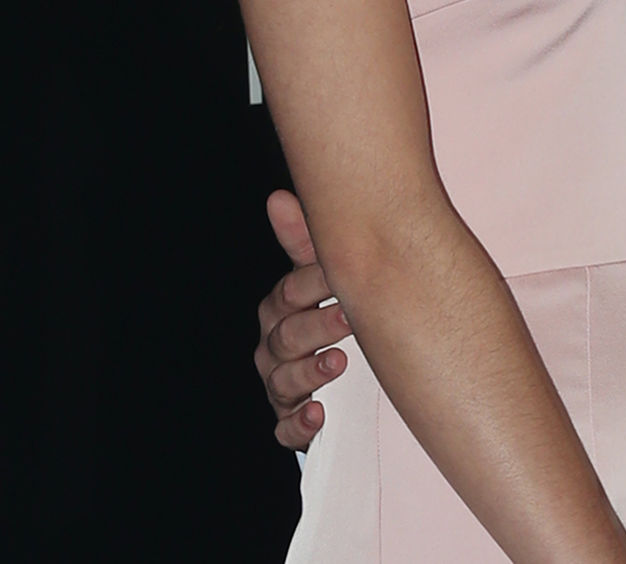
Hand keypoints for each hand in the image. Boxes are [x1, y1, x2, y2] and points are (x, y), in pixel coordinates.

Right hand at [255, 188, 348, 450]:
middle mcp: (273, 347)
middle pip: (285, 338)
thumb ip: (305, 240)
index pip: (286, 296)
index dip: (310, 286)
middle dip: (316, 327)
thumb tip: (278, 197)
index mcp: (279, 309)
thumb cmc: (330, 309)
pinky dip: (299, 424)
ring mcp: (280, 385)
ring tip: (339, 363)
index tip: (340, 276)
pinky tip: (319, 414)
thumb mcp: (323, 275)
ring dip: (309, 372)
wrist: (352, 369)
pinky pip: (285, 428)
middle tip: (349, 317)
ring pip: (282, 382)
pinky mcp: (292, 419)